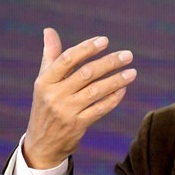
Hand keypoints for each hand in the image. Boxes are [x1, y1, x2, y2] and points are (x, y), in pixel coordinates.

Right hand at [22, 27, 136, 168]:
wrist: (41, 144)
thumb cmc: (45, 105)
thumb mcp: (44, 82)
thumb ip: (50, 56)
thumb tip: (49, 30)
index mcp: (44, 81)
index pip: (68, 59)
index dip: (87, 48)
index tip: (105, 41)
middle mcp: (54, 95)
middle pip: (86, 73)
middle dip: (109, 63)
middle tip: (128, 55)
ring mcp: (66, 111)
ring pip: (96, 91)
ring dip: (117, 80)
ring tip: (132, 72)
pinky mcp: (77, 125)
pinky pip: (100, 108)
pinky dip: (113, 98)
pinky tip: (123, 89)